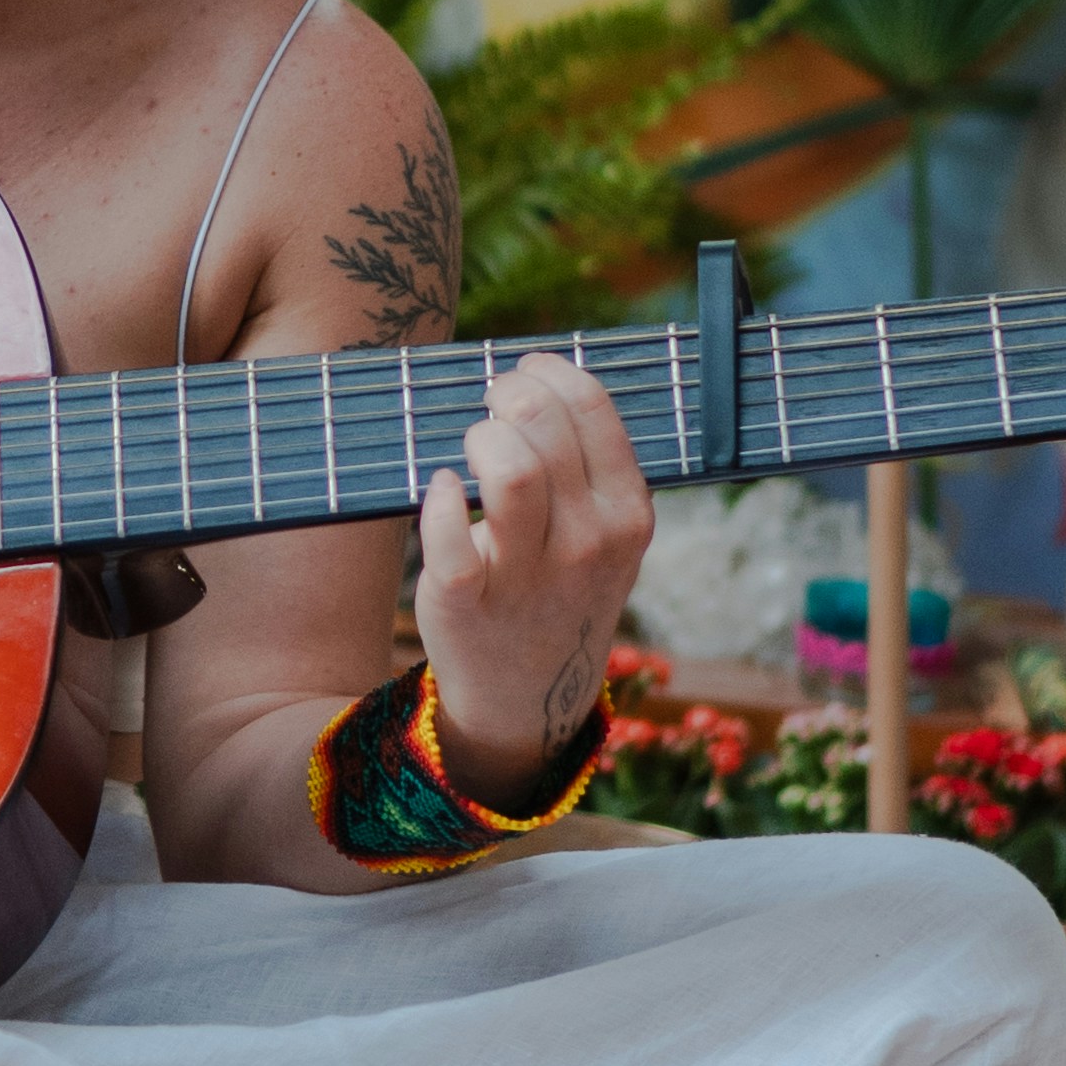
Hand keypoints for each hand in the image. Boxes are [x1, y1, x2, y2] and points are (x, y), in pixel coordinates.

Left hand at [414, 351, 652, 808]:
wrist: (527, 693)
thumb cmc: (559, 587)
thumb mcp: (604, 533)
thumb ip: (589, 465)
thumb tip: (542, 378)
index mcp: (627, 513)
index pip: (592, 409)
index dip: (549, 372)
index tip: (524, 371)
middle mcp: (588, 543)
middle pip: (543, 427)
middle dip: (506, 395)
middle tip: (490, 406)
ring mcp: (529, 576)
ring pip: (507, 469)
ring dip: (480, 438)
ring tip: (474, 447)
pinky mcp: (467, 601)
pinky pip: (447, 530)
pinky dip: (438, 496)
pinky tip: (442, 490)